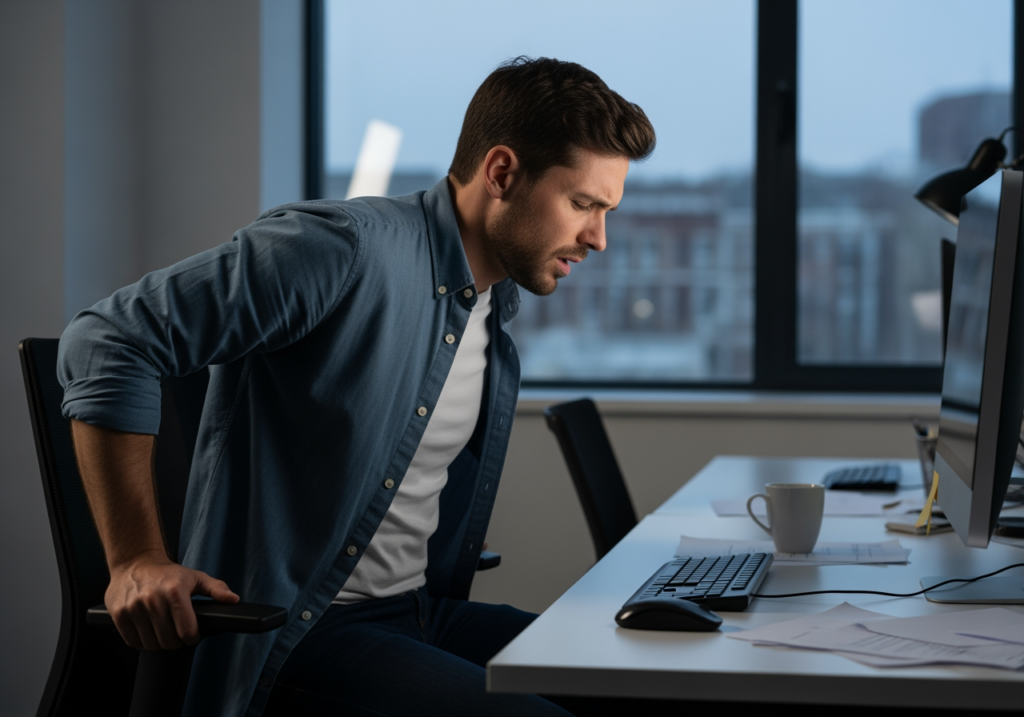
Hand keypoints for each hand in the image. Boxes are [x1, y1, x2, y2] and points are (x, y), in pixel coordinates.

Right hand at [106, 551, 238, 649]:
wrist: (135, 562)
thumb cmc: (168, 573)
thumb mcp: (195, 577)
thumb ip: (216, 589)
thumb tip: (233, 600)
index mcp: (175, 591)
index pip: (187, 631)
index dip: (192, 637)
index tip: (191, 634)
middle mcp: (153, 599)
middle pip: (168, 641)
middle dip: (176, 642)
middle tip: (176, 633)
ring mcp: (134, 607)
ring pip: (151, 644)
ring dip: (158, 644)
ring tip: (162, 632)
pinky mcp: (118, 614)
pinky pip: (132, 642)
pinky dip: (141, 642)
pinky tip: (147, 631)